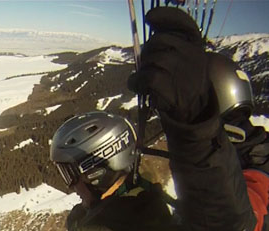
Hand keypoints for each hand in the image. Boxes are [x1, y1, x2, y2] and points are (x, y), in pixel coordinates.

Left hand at [127, 7, 210, 122]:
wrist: (194, 112)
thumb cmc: (184, 85)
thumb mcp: (186, 63)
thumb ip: (172, 50)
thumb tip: (145, 45)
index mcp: (195, 46)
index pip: (182, 23)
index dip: (165, 16)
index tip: (150, 17)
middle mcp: (191, 54)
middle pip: (158, 41)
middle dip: (147, 52)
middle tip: (146, 66)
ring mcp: (181, 70)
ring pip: (151, 59)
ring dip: (142, 70)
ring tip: (143, 81)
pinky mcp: (169, 86)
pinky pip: (145, 77)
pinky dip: (137, 82)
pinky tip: (139, 87)